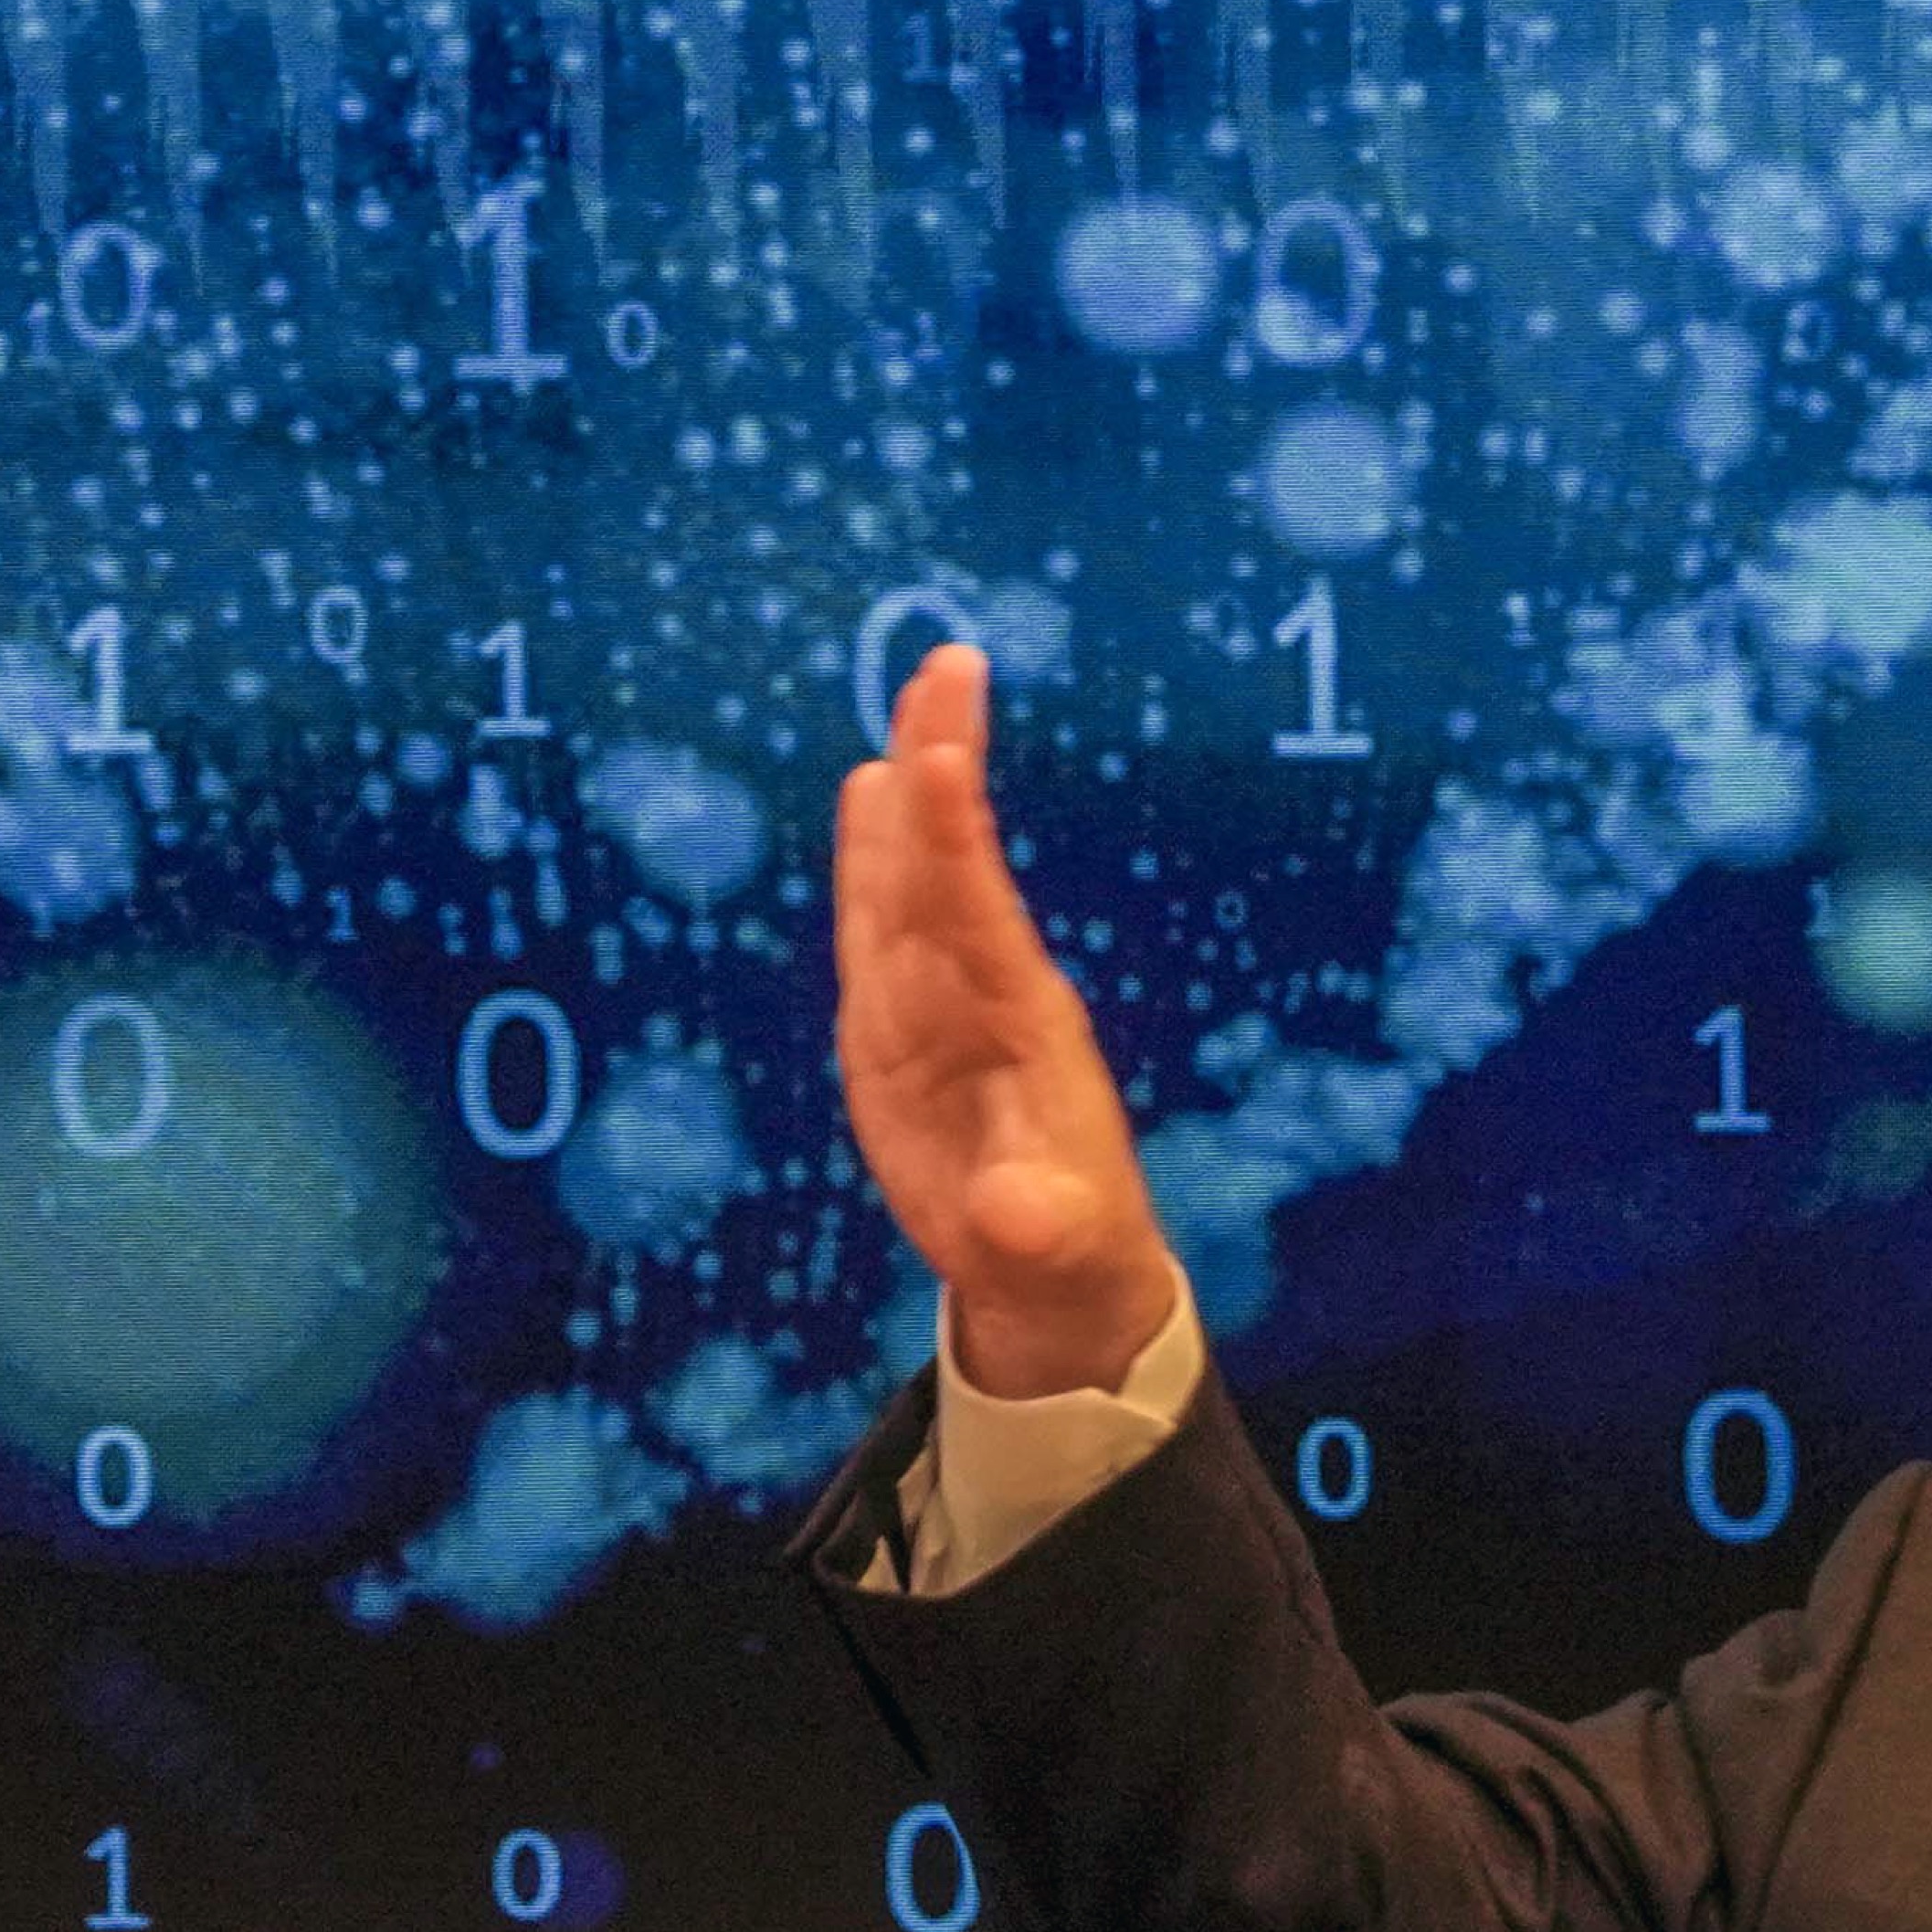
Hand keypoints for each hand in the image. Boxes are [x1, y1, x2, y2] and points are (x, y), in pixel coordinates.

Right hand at [831, 643, 1182, 1398]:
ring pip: (912, 878)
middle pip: (949, 864)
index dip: (953, 839)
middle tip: (950, 662)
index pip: (979, 914)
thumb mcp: (1052, 1250)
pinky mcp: (894, 1025)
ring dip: (908, 791)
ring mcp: (934, 1002)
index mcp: (1021, 1027)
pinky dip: (869, 858)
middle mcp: (978, 993)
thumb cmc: (1063, 1250)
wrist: (1051, 1268)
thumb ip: (1033, 1225)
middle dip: (945, 766)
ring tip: (909, 697)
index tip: (939, 758)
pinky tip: (868, 790)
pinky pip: (874, 926)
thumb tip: (1017, 1217)